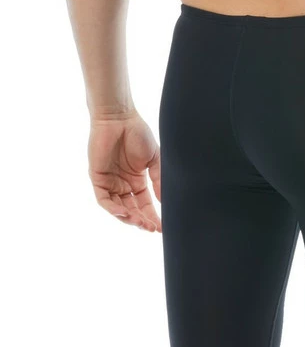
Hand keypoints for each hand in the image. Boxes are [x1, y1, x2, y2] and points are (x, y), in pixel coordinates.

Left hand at [88, 110, 161, 231]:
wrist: (120, 118)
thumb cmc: (138, 134)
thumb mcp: (154, 160)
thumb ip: (159, 180)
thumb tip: (165, 202)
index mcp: (137, 181)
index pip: (145, 205)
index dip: (153, 217)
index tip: (163, 228)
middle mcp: (123, 185)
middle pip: (133, 210)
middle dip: (143, 221)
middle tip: (153, 228)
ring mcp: (110, 183)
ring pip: (118, 208)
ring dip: (129, 218)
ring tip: (141, 223)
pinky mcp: (98, 178)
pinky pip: (104, 199)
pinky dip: (114, 208)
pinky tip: (125, 213)